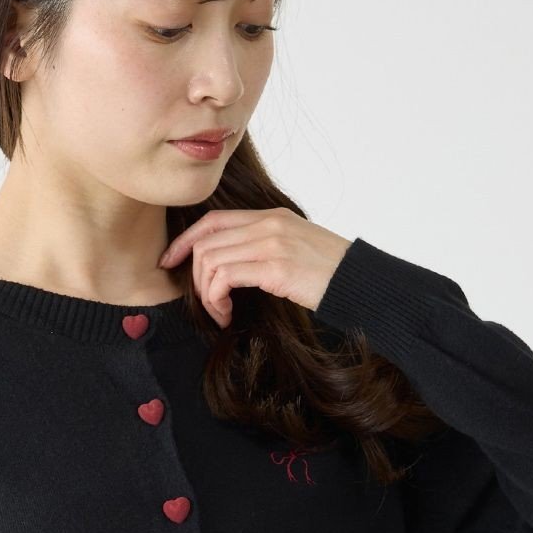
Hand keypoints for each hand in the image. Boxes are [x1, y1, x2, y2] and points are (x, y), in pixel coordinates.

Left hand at [158, 208, 352, 327]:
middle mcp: (269, 224)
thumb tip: (235, 267)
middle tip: (206, 304)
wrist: (362, 283)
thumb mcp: (297, 250)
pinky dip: (216, 300)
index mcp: (272, 216)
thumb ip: (267, 247)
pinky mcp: (275, 267)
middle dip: (195, 277)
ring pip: (211, 260)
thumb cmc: (332, 276)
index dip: (186, 240)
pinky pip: (224, 277)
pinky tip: (226, 315)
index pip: (213, 220)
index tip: (171, 262)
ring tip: (219, 313)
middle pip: (207, 242)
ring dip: (206, 294)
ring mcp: (272, 243)